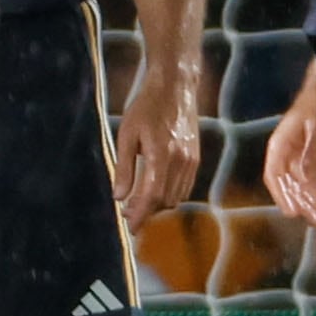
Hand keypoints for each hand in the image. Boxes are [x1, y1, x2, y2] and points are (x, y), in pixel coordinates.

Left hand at [113, 66, 201, 228]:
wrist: (175, 88)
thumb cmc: (146, 108)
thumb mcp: (127, 135)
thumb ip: (124, 167)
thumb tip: (119, 197)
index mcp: (162, 155)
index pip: (152, 196)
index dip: (140, 215)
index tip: (131, 227)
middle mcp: (181, 161)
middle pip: (164, 200)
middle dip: (146, 211)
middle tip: (127, 211)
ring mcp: (191, 160)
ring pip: (176, 196)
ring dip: (158, 204)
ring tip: (138, 202)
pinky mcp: (196, 158)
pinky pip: (185, 187)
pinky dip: (170, 194)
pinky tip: (155, 190)